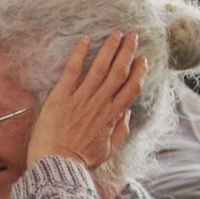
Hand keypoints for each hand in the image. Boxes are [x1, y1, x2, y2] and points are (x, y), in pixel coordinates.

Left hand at [26, 31, 148, 168]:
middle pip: (119, 72)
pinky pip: (72, 71)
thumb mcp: (107, 150)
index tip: (143, 58)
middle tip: (132, 35)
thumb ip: (120, 131)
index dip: (139, 71)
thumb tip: (127, 113)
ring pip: (100, 68)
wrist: (56, 165)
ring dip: (109, 48)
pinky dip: (80, 54)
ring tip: (116, 33)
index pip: (131, 88)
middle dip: (127, 52)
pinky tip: (86, 39)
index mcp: (112, 116)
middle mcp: (99, 104)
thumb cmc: (80, 161)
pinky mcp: (60, 97)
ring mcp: (80, 99)